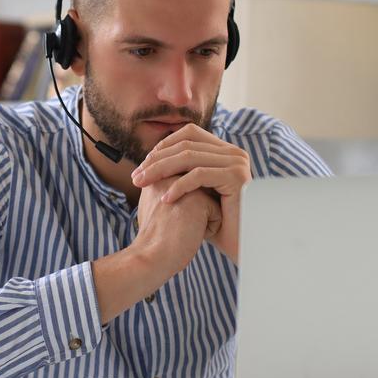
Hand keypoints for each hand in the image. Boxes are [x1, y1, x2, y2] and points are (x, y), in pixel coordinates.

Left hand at [130, 124, 250, 263]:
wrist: (241, 244)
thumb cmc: (217, 224)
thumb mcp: (196, 193)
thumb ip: (181, 174)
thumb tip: (151, 161)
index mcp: (225, 151)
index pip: (189, 134)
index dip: (163, 146)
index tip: (143, 166)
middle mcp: (233, 152)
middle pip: (186, 144)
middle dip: (156, 160)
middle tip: (136, 177)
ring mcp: (237, 162)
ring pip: (189, 157)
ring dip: (161, 170)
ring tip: (142, 185)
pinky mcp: (237, 177)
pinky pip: (199, 175)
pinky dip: (179, 185)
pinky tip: (165, 199)